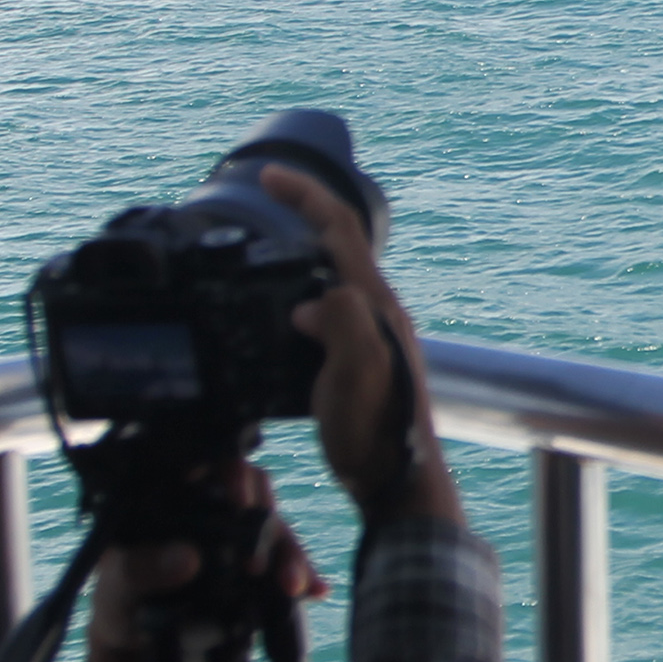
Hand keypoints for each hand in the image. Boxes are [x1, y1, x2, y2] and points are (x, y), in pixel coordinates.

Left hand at [82, 457, 324, 661]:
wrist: (138, 645)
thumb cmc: (120, 601)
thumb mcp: (118, 586)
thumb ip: (141, 569)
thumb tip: (186, 559)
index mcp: (171, 494)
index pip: (210, 463)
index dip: (232, 474)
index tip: (241, 504)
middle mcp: (210, 504)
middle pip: (254, 492)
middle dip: (266, 525)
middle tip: (258, 566)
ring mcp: (236, 533)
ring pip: (275, 525)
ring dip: (290, 554)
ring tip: (293, 586)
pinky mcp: (255, 561)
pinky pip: (285, 558)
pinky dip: (303, 573)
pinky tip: (314, 589)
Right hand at [264, 166, 462, 526]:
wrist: (397, 485)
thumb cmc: (376, 438)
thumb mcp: (356, 379)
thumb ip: (344, 328)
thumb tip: (313, 301)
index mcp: (376, 307)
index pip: (341, 231)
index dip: (305, 196)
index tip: (268, 176)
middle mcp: (379, 314)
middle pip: (341, 244)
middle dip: (303, 213)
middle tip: (265, 199)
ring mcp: (373, 337)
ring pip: (335, 275)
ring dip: (302, 252)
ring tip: (266, 246)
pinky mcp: (363, 360)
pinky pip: (330, 309)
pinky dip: (301, 291)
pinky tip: (282, 310)